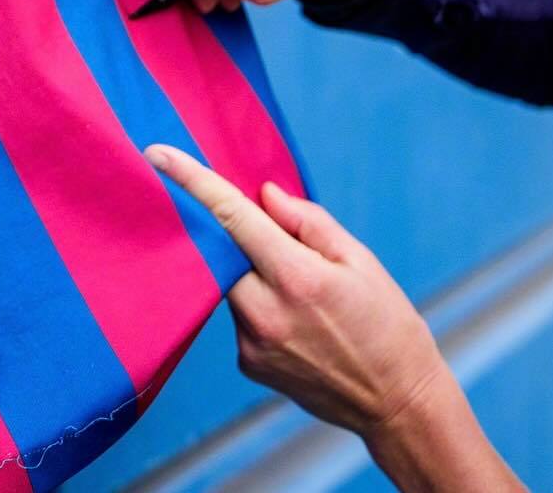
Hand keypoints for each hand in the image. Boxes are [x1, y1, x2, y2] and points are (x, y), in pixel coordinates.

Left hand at [145, 148, 523, 490]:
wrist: (394, 399)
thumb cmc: (385, 321)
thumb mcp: (358, 258)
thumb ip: (306, 221)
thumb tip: (263, 196)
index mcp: (297, 277)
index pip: (232, 218)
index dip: (193, 182)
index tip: (158, 154)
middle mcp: (265, 313)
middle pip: (222, 252)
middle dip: (234, 232)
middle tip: (277, 236)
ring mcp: (252, 345)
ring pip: (231, 283)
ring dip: (253, 270)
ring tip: (308, 290)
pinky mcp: (248, 365)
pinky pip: (240, 315)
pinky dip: (259, 301)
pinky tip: (301, 318)